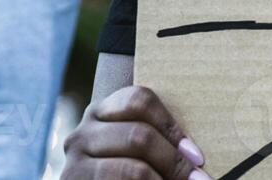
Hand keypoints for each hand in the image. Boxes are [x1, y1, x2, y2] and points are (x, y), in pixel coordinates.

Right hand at [60, 85, 211, 179]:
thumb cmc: (125, 166)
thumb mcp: (135, 148)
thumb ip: (154, 137)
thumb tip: (196, 150)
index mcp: (102, 112)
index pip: (140, 99)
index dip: (172, 126)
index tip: (196, 155)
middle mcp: (83, 134)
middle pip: (139, 136)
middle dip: (174, 161)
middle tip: (198, 179)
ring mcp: (73, 163)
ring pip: (132, 168)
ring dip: (163, 179)